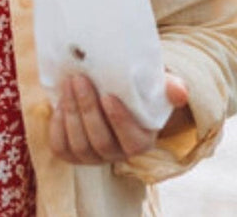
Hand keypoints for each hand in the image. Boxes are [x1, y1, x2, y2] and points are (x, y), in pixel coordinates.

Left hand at [47, 73, 190, 165]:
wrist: (109, 94)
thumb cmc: (136, 91)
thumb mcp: (156, 87)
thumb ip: (170, 87)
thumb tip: (180, 91)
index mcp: (141, 143)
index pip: (132, 141)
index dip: (119, 121)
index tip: (108, 96)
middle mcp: (116, 155)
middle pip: (100, 141)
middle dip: (88, 110)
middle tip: (79, 79)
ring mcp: (92, 157)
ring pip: (79, 144)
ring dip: (70, 113)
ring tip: (68, 84)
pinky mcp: (71, 154)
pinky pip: (60, 147)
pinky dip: (57, 126)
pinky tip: (57, 104)